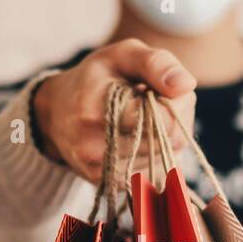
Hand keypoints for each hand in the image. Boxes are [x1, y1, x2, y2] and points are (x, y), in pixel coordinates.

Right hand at [32, 39, 196, 184]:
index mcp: (97, 109)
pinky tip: (138, 138)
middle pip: (171, 141)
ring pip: (166, 158)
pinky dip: (155, 154)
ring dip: (166, 137)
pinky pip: (155, 173)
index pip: (165, 120)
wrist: (56, 113)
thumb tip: (186, 85)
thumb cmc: (95, 78)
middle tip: (157, 101)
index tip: (167, 88)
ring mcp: (102, 171)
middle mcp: (95, 147)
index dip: (180, 102)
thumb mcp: (122, 55)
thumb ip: (156, 63)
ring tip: (142, 119)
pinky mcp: (109, 185)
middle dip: (176, 118)